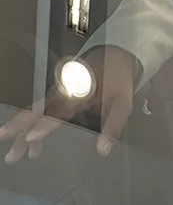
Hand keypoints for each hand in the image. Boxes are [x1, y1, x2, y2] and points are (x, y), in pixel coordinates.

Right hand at [0, 46, 137, 162]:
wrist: (113, 54)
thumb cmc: (117, 78)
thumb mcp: (124, 101)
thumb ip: (114, 125)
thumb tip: (103, 150)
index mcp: (78, 92)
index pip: (59, 111)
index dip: (44, 125)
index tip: (30, 137)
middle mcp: (63, 92)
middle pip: (38, 112)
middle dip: (20, 130)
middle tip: (10, 151)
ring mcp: (57, 92)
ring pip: (35, 113)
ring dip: (22, 133)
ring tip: (13, 155)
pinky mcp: (56, 94)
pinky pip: (40, 111)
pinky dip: (32, 126)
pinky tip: (30, 144)